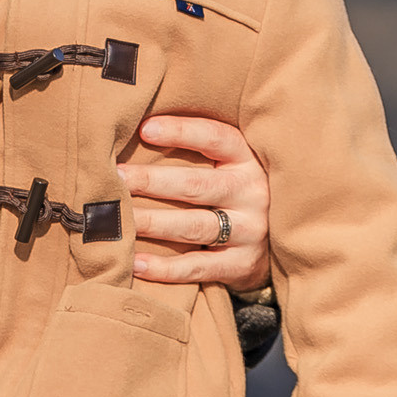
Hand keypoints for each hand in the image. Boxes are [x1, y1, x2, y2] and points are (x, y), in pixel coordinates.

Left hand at [121, 114, 272, 289]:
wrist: (280, 244)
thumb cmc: (235, 194)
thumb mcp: (230, 166)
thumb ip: (199, 152)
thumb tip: (140, 130)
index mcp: (248, 160)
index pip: (216, 139)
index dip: (181, 132)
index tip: (145, 129)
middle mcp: (253, 194)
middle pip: (196, 185)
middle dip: (151, 180)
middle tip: (115, 177)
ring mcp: (250, 231)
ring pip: (194, 226)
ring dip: (152, 222)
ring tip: (116, 220)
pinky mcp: (241, 265)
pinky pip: (197, 267)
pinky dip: (164, 268)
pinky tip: (135, 263)